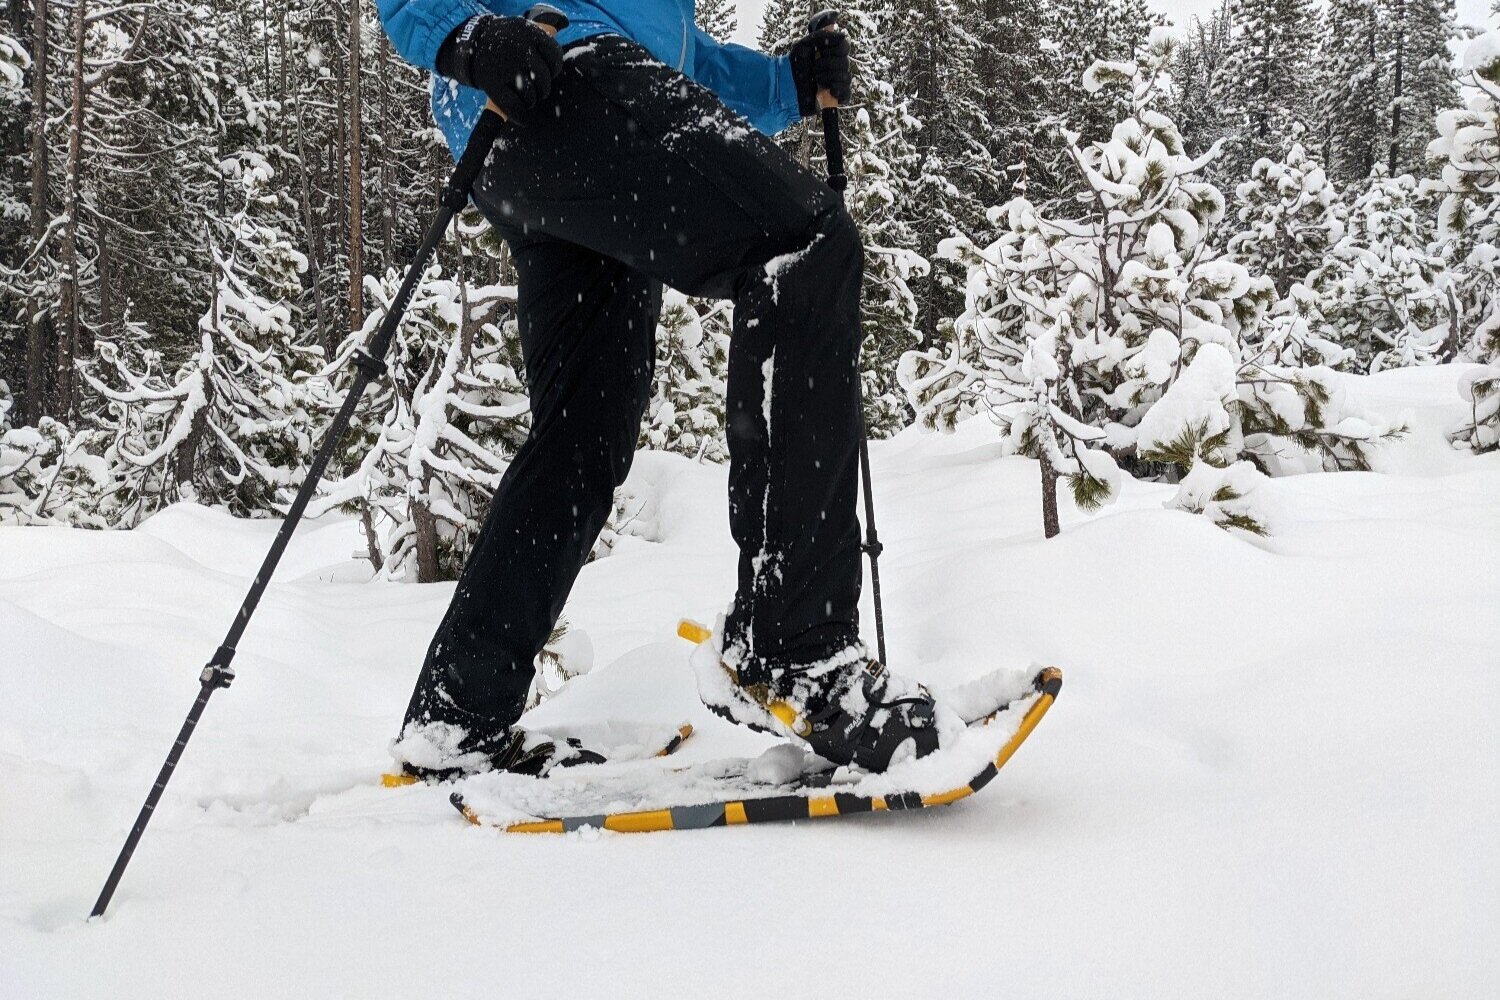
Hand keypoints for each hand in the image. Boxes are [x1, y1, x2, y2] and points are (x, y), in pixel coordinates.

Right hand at [437, 14, 564, 125]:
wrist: (469, 45)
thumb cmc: (503, 43)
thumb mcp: (521, 31)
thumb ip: (540, 41)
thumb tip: (556, 50)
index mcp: (529, 32)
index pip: (555, 57)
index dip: (554, 68)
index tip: (548, 72)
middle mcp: (519, 48)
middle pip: (544, 78)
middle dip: (543, 87)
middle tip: (536, 88)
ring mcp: (505, 66)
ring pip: (531, 94)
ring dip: (531, 100)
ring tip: (527, 97)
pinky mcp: (492, 83)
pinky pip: (514, 107)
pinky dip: (521, 116)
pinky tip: (524, 119)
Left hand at [790, 26, 852, 116]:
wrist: (786, 88)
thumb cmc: (793, 66)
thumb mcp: (803, 45)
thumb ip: (820, 36)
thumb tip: (843, 35)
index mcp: (830, 53)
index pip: (845, 47)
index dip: (836, 49)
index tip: (821, 51)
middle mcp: (836, 67)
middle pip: (845, 62)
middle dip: (828, 64)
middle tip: (814, 68)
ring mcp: (837, 82)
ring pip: (846, 77)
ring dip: (829, 77)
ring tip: (817, 79)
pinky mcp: (836, 97)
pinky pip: (847, 94)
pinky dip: (840, 91)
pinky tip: (830, 90)